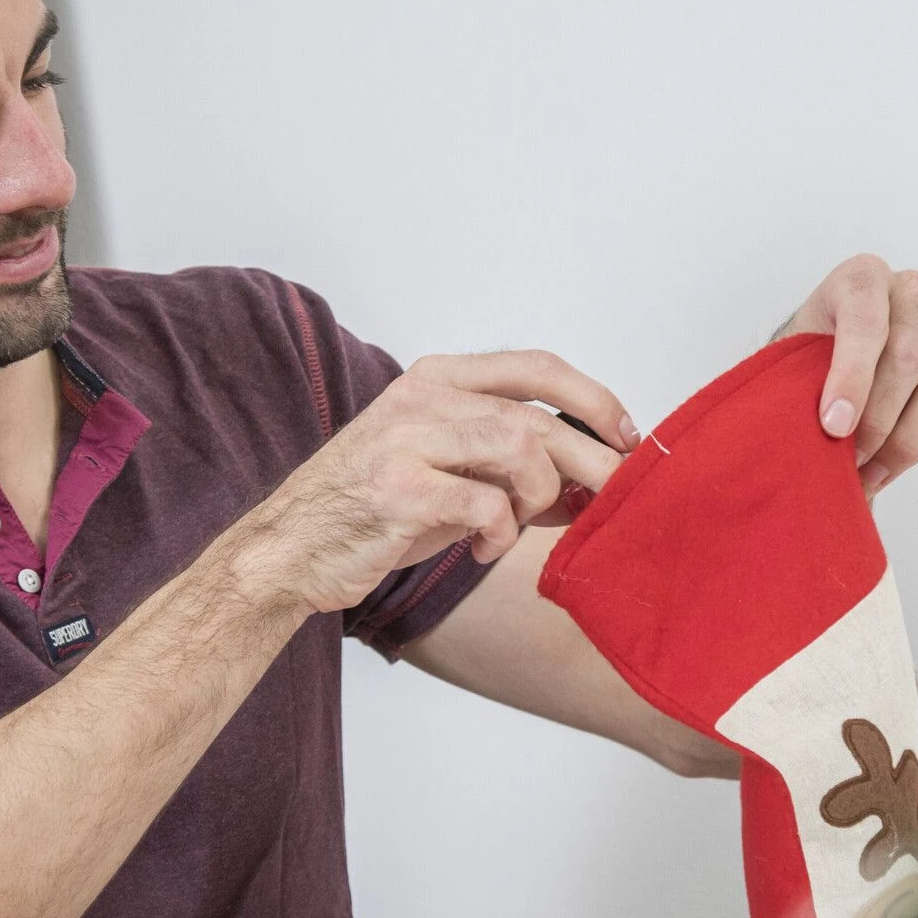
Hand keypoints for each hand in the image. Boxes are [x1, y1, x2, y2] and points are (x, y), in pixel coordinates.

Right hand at [231, 350, 634, 614]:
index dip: (595, 398)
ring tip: (517, 524)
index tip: (627, 435)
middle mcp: (422, 397)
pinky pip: (487, 505)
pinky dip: (501, 535)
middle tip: (609, 500)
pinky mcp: (399, 490)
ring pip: (520, 448)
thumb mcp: (446, 468)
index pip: (536, 367)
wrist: (290, 549)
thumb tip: (594, 478)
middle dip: (590, 462)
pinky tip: (481, 550)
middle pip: (539, 416)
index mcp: (436, 379)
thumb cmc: (376, 511)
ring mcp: (407, 439)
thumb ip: (510, 461)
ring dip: (539, 496)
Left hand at [773, 254, 917, 494]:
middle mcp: (906, 293)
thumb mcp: (788, 363)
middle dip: (877, 418)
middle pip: (908, 356)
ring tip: (864, 473)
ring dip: (902, 438)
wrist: (819, 372)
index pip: (865, 320)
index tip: (833, 426)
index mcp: (861, 278)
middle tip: (846, 461)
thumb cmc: (800, 365)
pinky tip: (885, 466)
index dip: (852, 376)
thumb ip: (798, 383)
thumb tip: (820, 431)